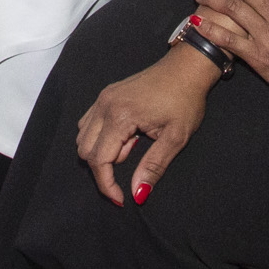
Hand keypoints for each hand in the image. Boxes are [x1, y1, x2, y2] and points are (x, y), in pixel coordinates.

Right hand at [73, 50, 215, 206]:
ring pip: (83, 136)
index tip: (121, 200)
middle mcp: (104, 105)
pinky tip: (126, 137)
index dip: (106, 185)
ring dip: (101, 152)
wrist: (185, 68)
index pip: (99, 159)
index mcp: (119, 116)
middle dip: (103, 170)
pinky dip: (100, 138)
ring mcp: (102, 98)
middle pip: (85, 150)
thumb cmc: (185, 100)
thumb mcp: (175, 137)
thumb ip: (153, 166)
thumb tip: (137, 194)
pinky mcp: (106, 95)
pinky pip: (89, 123)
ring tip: (133, 149)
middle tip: (130, 171)